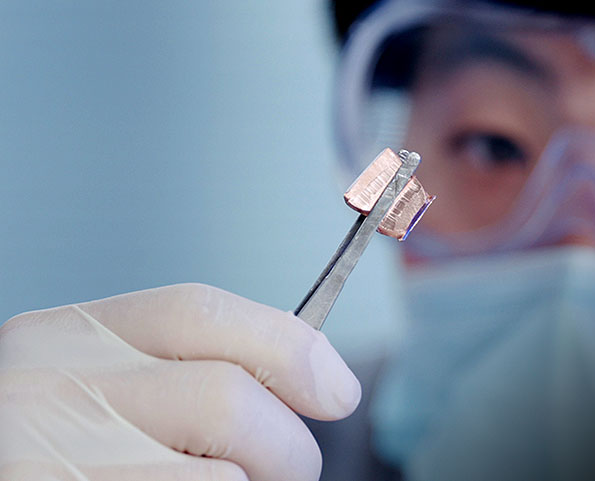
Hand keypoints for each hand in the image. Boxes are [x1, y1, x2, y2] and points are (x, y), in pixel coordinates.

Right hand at [0, 283, 360, 480]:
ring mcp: (48, 458)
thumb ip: (173, 367)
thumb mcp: (90, 384)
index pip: (197, 311)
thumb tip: (305, 371)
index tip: (337, 389)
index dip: (287, 346)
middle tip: (289, 468)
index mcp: (65, 338)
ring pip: (223, 473)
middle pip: (226, 396)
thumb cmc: (47, 445)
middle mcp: (49, 389)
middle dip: (288, 444)